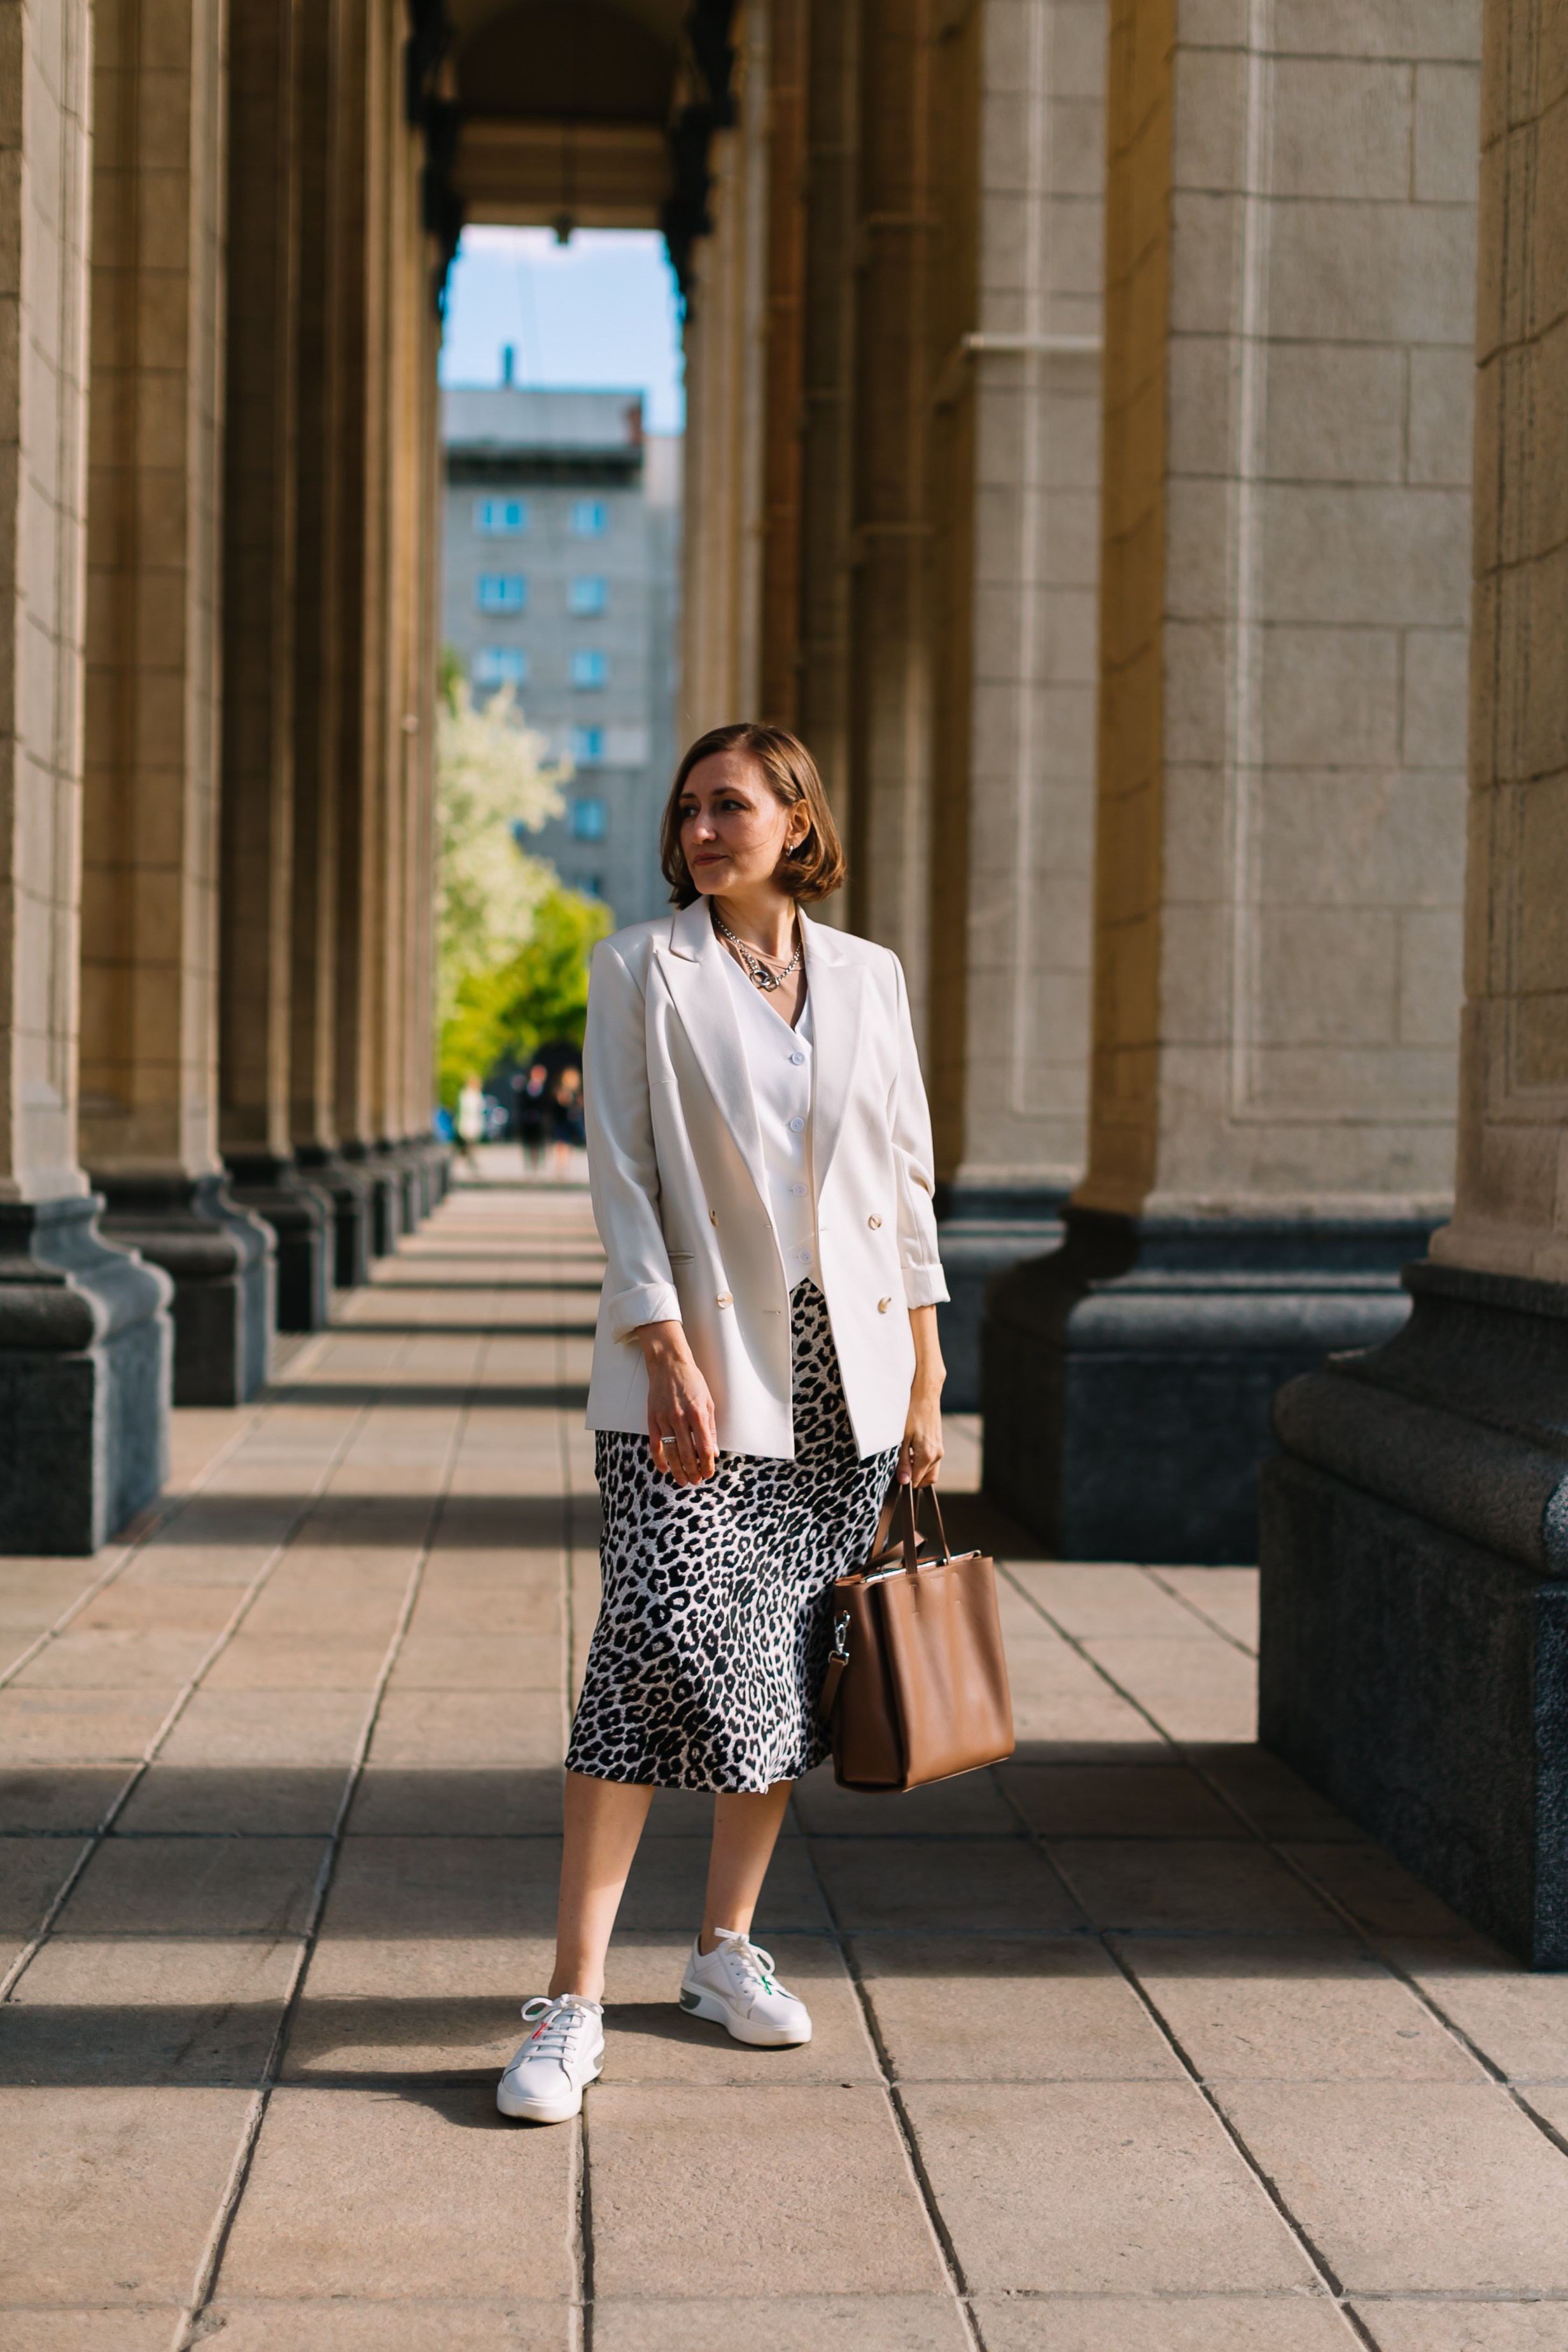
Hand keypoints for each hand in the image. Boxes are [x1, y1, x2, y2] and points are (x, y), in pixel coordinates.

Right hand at [637, 1320, 719, 1484]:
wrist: (669, 1364)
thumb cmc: (692, 1382)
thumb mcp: (709, 1402)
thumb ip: (711, 1428)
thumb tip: (714, 1451)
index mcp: (697, 1414)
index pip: (704, 1447)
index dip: (707, 1464)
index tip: (709, 1473)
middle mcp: (680, 1418)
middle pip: (687, 1454)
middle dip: (693, 1471)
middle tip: (696, 1481)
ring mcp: (664, 1419)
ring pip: (671, 1453)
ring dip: (677, 1470)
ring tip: (683, 1481)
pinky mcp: (652, 1419)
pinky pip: (655, 1444)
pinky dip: (659, 1459)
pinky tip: (664, 1469)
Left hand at [900, 1391, 943, 1486]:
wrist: (925, 1395)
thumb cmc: (911, 1414)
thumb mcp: (902, 1439)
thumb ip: (903, 1461)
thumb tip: (904, 1481)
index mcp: (927, 1455)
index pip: (918, 1481)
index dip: (906, 1482)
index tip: (895, 1476)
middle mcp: (937, 1455)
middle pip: (926, 1479)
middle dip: (914, 1477)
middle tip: (900, 1468)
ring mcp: (939, 1449)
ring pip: (930, 1470)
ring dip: (918, 1469)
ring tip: (905, 1455)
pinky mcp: (939, 1444)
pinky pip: (932, 1460)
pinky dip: (922, 1461)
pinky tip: (911, 1449)